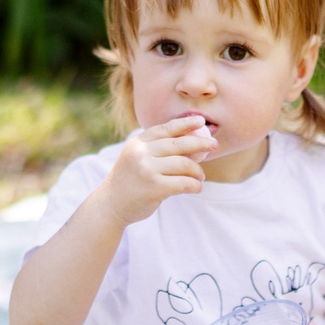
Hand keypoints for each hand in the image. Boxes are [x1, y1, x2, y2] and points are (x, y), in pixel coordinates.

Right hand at [93, 115, 217, 225]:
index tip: (200, 120)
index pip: (166, 129)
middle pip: (179, 144)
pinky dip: (194, 185)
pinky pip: (184, 183)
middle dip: (200, 143)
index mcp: (138, 143)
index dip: (185, 123)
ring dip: (197, 171)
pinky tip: (197, 188)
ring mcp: (147, 170)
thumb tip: (196, 145)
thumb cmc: (130, 181)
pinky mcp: (154, 188)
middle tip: (214, 145)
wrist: (111, 204)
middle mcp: (141, 153)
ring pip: (184, 164)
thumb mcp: (138, 158)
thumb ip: (160, 150)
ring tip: (201, 177)